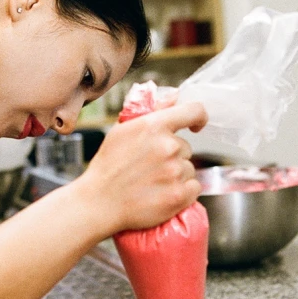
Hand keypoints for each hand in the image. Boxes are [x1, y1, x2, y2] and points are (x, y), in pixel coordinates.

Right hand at [76, 101, 208, 233]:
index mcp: (153, 126)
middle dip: (173, 156)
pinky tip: (162, 194)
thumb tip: (175, 96)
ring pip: (189, 169)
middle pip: (186, 147)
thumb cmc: (108, 166)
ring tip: (152, 183)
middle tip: (150, 167)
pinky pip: (194, 188)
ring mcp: (175, 172)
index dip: (198, 118)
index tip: (196, 126)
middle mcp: (168, 146)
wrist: (99, 202)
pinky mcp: (179, 196)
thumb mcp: (122, 131)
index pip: (193, 111)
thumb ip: (151, 113)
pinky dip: (183, 192)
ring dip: (176, 175)